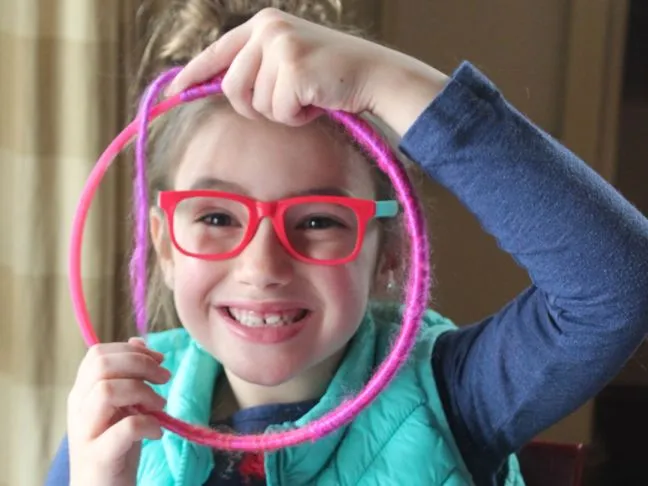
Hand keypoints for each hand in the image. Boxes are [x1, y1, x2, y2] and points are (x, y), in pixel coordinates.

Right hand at [67, 338, 169, 485]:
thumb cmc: (115, 447)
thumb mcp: (123, 405)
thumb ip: (128, 375)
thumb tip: (139, 342)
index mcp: (82, 392)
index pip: (98, 354)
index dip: (132, 351)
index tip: (158, 360)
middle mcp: (78, 408)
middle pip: (101, 366)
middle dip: (140, 364)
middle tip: (164, 378)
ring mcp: (85, 432)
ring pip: (106, 391)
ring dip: (142, 392)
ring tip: (160, 407)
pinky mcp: (98, 456)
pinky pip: (124, 428)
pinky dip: (147, 424)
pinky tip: (157, 431)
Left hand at [166, 8, 448, 135]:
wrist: (375, 75)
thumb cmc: (333, 75)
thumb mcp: (290, 62)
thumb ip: (258, 68)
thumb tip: (222, 88)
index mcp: (265, 24)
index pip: (218, 51)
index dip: (195, 74)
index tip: (176, 91)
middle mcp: (269, 28)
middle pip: (232, 87)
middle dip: (254, 107)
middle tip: (286, 105)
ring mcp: (280, 45)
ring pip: (254, 103)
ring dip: (280, 113)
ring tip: (306, 98)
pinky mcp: (293, 66)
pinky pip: (278, 111)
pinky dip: (297, 117)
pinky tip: (317, 101)